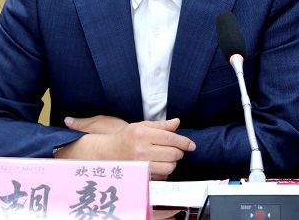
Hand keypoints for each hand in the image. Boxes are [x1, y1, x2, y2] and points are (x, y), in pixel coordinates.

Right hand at [56, 116, 195, 179]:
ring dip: (173, 162)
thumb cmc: (125, 138)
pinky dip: (165, 171)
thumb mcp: (141, 126)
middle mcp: (141, 149)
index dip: (184, 142)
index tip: (191, 145)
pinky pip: (162, 176)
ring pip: (170, 167)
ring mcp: (140, 164)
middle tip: (175, 149)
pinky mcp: (141, 175)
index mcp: (142, 134)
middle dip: (179, 152)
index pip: (171, 138)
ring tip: (166, 157)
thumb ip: (160, 125)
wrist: (107, 153)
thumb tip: (177, 122)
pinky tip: (158, 165)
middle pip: (173, 153)